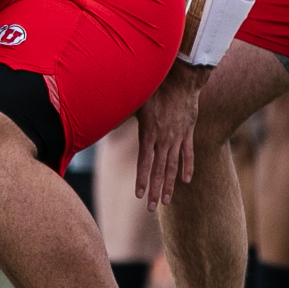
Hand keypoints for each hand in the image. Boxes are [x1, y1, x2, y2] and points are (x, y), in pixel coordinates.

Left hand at [133, 65, 205, 204]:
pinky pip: (188, 154)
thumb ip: (121, 114)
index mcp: (149, 133)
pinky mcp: (188, 132)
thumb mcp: (136, 101)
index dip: (142, 179)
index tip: (139, 195)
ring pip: (173, 165)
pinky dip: (187, 167)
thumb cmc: (156, 87)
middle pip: (159, 169)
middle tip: (151, 208)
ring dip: (169, 184)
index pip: (145, 162)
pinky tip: (186, 181)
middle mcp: (164, 139)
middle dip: (154, 190)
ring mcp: (178, 137)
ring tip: (166, 201)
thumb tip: (100, 119)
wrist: (182, 79)